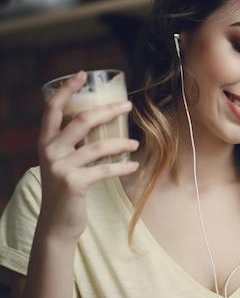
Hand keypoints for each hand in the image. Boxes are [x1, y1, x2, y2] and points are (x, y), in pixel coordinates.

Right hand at [37, 71, 138, 241]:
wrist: (57, 223)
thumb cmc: (65, 188)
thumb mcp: (61, 162)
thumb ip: (71, 144)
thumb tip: (98, 121)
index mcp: (45, 141)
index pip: (52, 108)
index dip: (67, 89)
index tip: (83, 74)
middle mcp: (49, 151)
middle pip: (82, 120)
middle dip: (108, 110)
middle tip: (128, 106)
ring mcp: (60, 167)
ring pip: (97, 145)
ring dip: (121, 142)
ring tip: (135, 142)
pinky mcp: (74, 183)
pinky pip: (104, 169)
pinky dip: (122, 166)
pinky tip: (134, 165)